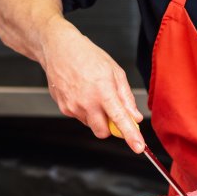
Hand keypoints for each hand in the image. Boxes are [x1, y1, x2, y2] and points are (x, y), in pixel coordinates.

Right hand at [39, 18, 144, 152]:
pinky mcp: (64, 108)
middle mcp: (86, 102)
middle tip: (112, 111)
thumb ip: (126, 97)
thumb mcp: (114, 71)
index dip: (131, 136)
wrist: (58, 48)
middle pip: (103, 132)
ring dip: (96, 116)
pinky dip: (85, 111)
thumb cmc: (87, 55)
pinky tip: (82, 93)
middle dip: (110, 127)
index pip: (120, 120)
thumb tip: (135, 116)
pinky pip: (80, 117)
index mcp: (103, 91)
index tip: (138, 147)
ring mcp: (73, 107)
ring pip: (91, 124)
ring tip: (93, 93)